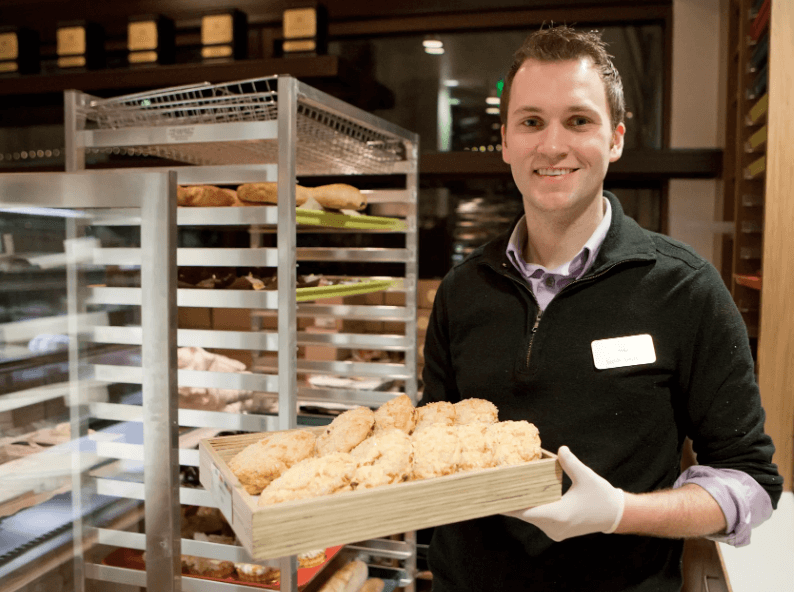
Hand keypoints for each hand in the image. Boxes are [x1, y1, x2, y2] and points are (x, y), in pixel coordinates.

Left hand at [503, 446, 624, 540]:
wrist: (616, 515)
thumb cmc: (601, 496)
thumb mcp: (586, 477)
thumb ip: (571, 463)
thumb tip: (561, 449)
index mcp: (558, 515)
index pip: (525, 512)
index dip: (507, 505)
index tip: (492, 498)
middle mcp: (554, 527)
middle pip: (525, 514)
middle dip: (510, 501)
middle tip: (491, 490)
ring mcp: (555, 531)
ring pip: (531, 517)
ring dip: (520, 505)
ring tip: (503, 491)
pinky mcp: (557, 531)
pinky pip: (538, 519)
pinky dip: (530, 508)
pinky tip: (521, 497)